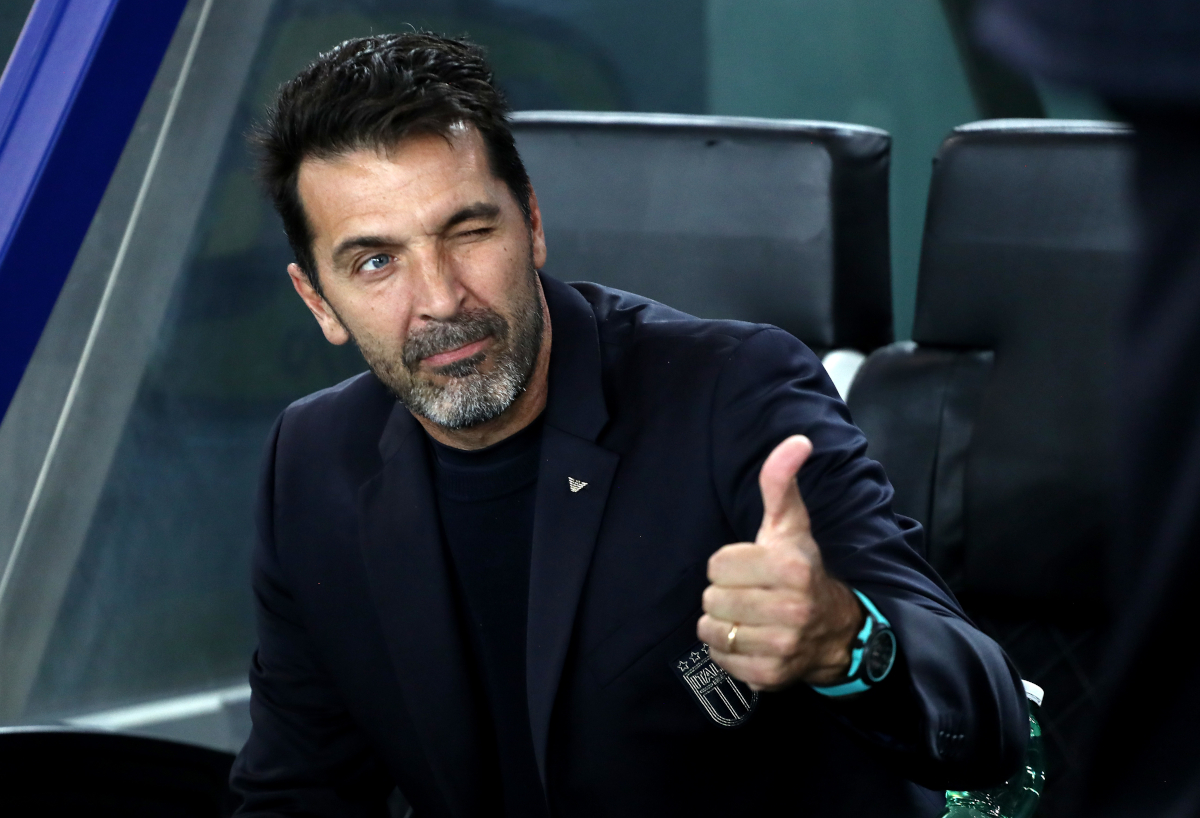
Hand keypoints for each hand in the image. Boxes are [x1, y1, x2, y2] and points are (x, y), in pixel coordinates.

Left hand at [697, 435, 864, 690]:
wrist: (836, 632)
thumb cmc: (803, 570)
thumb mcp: (791, 526)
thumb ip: (781, 483)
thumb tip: (796, 440)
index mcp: (791, 568)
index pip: (717, 565)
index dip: (727, 565)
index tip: (750, 567)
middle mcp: (789, 609)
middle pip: (711, 598)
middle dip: (723, 593)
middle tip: (747, 593)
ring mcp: (780, 646)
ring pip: (711, 629)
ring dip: (721, 622)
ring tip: (746, 616)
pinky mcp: (770, 676)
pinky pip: (720, 658)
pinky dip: (726, 649)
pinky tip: (748, 639)